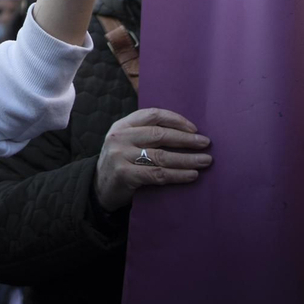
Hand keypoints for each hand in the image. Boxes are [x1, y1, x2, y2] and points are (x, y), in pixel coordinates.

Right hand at [93, 108, 211, 211]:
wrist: (98, 188)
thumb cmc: (120, 163)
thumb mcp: (126, 142)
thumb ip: (145, 135)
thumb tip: (185, 133)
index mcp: (122, 125)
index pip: (152, 115)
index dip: (175, 120)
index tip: (194, 128)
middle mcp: (120, 137)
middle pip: (160, 134)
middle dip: (186, 139)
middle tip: (206, 144)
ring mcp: (121, 155)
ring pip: (162, 155)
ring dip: (187, 159)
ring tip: (205, 161)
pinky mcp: (125, 174)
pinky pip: (158, 174)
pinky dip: (178, 175)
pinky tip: (192, 175)